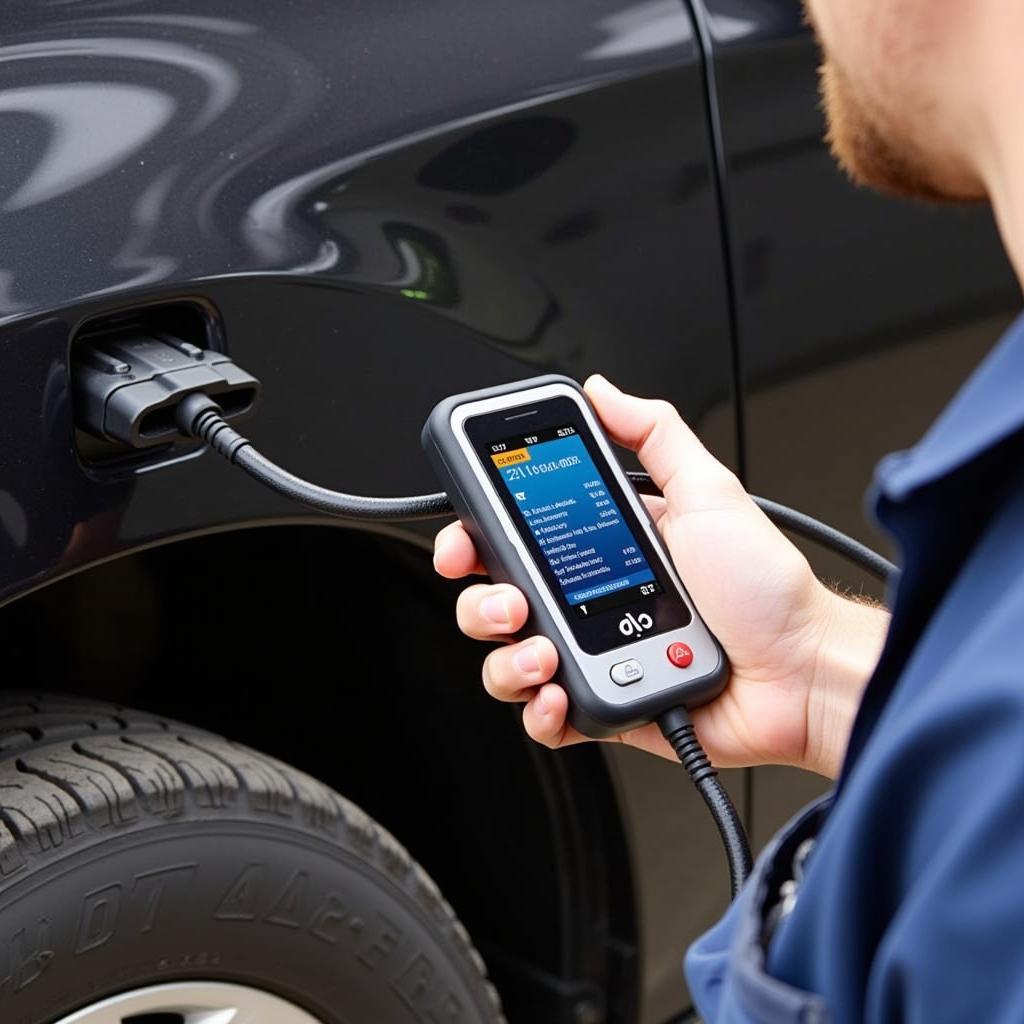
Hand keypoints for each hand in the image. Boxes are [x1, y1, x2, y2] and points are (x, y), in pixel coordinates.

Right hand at [434, 376, 887, 777]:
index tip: (467, 537)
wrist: (803, 671)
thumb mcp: (708, 491)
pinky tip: (558, 693)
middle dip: (481, 602)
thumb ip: (655, 434)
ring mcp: (595, 656)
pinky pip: (546, 719)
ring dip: (507, 661)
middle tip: (510, 601)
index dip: (477, 538)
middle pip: (495, 603)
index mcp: (605, 548)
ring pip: (508, 663)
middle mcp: (590, 602)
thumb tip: (604, 391)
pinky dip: (539, 712)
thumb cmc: (766, 589)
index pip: (518, 540)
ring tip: (544, 653)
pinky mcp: (606, 707)